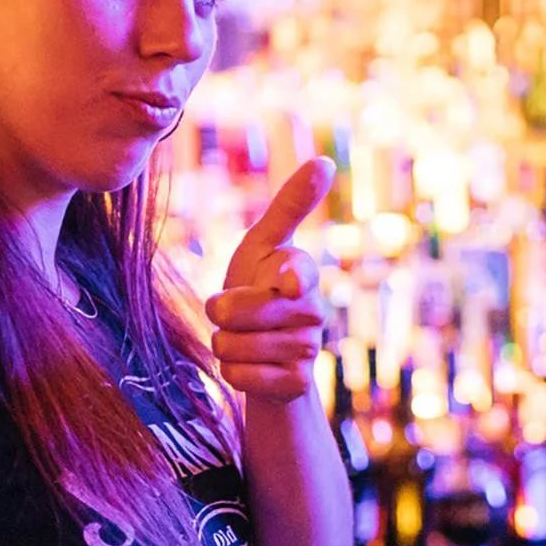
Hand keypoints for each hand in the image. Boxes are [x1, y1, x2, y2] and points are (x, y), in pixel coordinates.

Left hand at [207, 158, 333, 403]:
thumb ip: (290, 206)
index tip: (288, 286)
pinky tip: (252, 366)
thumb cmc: (259, 287)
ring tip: (243, 338)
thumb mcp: (263, 245)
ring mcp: (309, 349)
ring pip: (235, 347)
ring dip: (225, 344)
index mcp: (302, 271)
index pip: (294, 274)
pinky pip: (242, 377)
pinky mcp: (299, 384)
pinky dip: (234, 372)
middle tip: (232, 313)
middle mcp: (313, 309)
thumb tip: (326, 161)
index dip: (288, 280)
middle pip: (237, 312)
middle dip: (220, 313)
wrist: (268, 352)